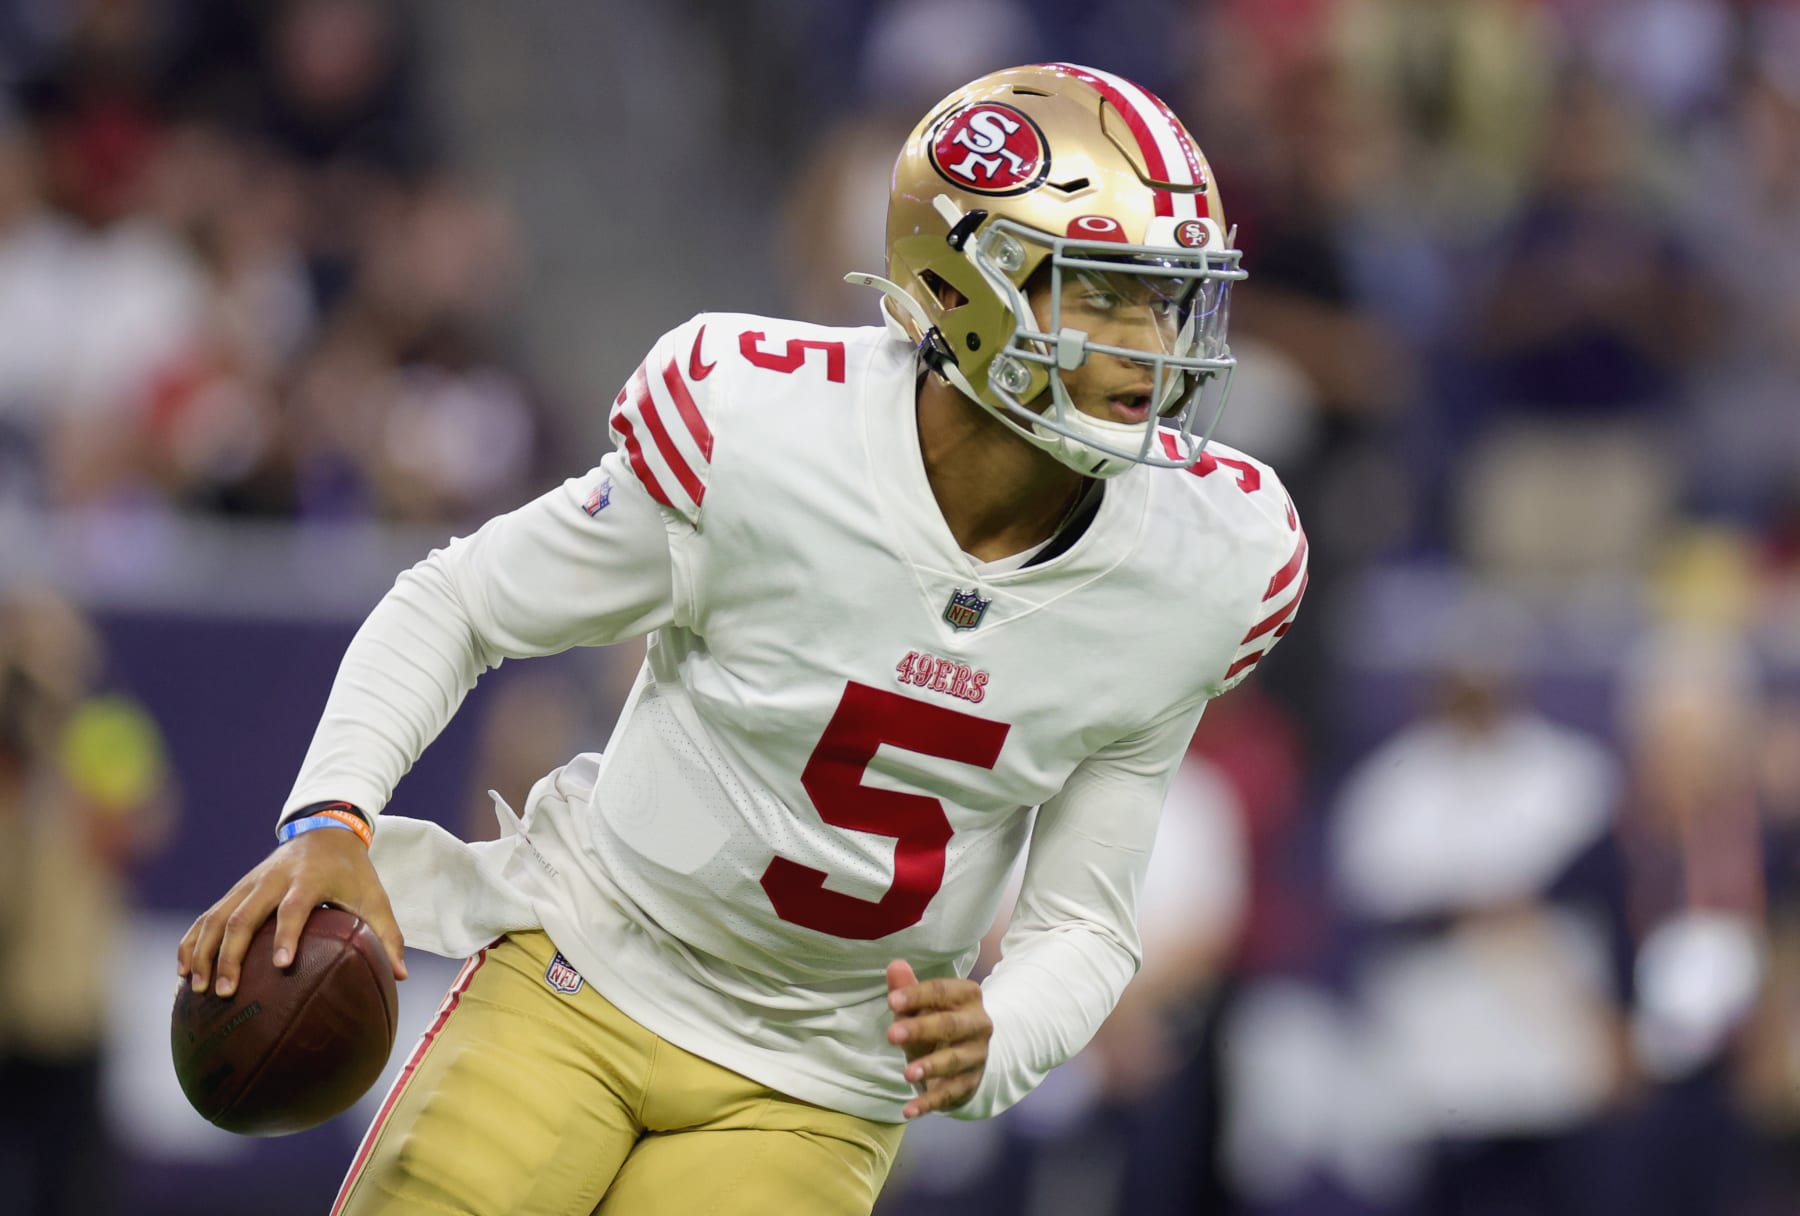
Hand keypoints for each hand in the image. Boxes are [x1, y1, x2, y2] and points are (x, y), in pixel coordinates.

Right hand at [177, 826, 406, 997]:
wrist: (324, 831)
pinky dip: (192, 942)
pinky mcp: (235, 890)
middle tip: (226, 993)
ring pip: (217, 918)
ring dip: (203, 952)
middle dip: (231, 956)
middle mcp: (271, 881)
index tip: (283, 965)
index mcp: (307, 880)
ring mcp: (248, 885)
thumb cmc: (352, 872)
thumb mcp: (375, 898)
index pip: (294, 908)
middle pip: (243, 916)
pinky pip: (206, 917)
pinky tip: (183, 972)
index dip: (288, 934)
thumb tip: (401, 976)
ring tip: (197, 989)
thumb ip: (388, 935)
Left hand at [885, 959, 990, 1118]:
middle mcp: (979, 1024)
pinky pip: (950, 1094)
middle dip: (921, 1029)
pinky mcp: (970, 1083)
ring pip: (954, 1061)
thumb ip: (907, 988)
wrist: (970, 1055)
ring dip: (930, 1067)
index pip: (942, 992)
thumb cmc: (938, 1021)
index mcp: (968, 996)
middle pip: (950, 1025)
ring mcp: (977, 1055)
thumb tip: (894, 965)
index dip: (917, 996)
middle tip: (891, 1034)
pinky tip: (908, 1110)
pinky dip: (929, 1103)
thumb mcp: (922, 1005)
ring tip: (906, 1074)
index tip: (891, 1001)